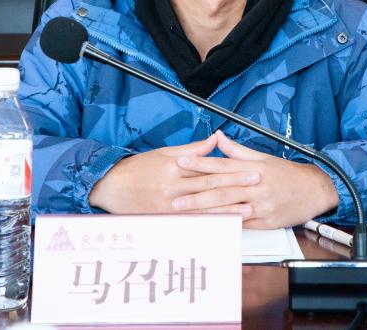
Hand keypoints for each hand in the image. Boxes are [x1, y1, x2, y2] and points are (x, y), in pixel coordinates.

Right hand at [87, 133, 260, 215]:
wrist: (111, 186)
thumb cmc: (137, 168)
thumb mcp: (164, 153)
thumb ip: (192, 149)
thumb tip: (214, 140)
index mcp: (176, 168)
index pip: (210, 169)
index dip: (232, 170)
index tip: (251, 169)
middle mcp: (174, 187)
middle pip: (210, 187)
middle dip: (236, 187)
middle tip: (256, 185)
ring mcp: (170, 205)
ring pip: (203, 208)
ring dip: (227, 209)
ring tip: (247, 209)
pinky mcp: (165, 219)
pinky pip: (190, 223)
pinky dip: (208, 224)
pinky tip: (222, 226)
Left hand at [171, 130, 339, 228]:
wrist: (314, 190)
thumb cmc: (287, 173)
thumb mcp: (263, 157)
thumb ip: (238, 151)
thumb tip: (218, 137)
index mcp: (253, 167)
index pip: (221, 164)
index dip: (200, 163)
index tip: (181, 162)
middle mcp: (255, 185)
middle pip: (221, 189)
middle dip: (195, 194)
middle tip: (174, 197)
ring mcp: (260, 204)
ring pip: (228, 208)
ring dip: (205, 211)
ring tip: (186, 213)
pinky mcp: (265, 221)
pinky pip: (242, 224)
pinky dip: (224, 225)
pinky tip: (209, 226)